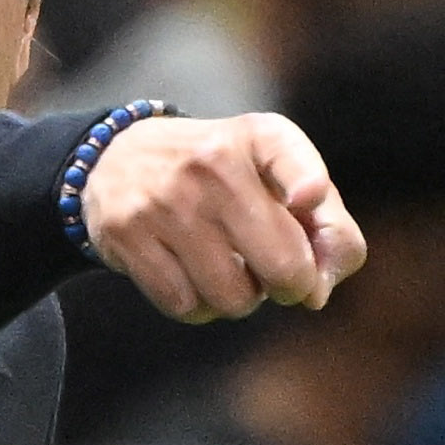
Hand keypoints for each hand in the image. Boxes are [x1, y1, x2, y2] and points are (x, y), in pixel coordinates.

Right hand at [80, 112, 365, 322]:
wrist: (119, 158)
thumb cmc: (222, 178)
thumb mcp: (277, 175)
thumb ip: (326, 225)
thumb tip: (316, 294)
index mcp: (256, 137)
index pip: (289, 156)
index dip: (309, 187)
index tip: (308, 199)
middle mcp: (209, 164)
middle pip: (281, 264)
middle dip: (290, 287)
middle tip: (276, 276)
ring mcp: (164, 201)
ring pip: (233, 296)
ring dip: (240, 299)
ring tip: (229, 270)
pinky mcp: (126, 234)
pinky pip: (185, 306)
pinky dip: (198, 307)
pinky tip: (193, 278)